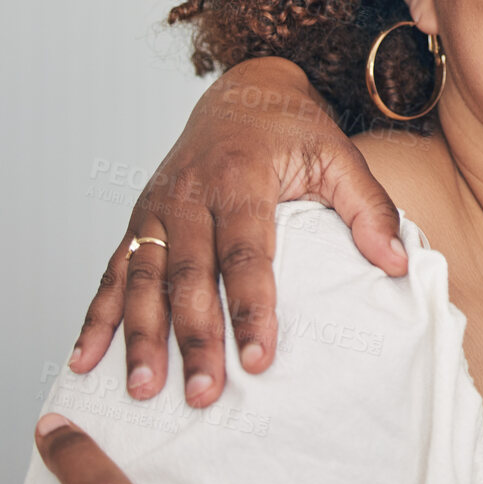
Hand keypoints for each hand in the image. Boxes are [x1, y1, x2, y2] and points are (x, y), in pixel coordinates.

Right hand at [68, 58, 404, 405]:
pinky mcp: (139, 220)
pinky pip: (113, 272)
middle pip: (189, 275)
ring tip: (145, 390)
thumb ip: (369, 207)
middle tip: (203, 393)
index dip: (252, 308)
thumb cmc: (294, 129)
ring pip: (143, 279)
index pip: (246, 253)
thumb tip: (397, 264)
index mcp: (241, 177)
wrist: (244, 90)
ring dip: (140, 338)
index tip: (260, 359)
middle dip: (194, 338)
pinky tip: (85, 360)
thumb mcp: (340, 155)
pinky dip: (97, 317)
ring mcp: (157, 208)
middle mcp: (190, 193)